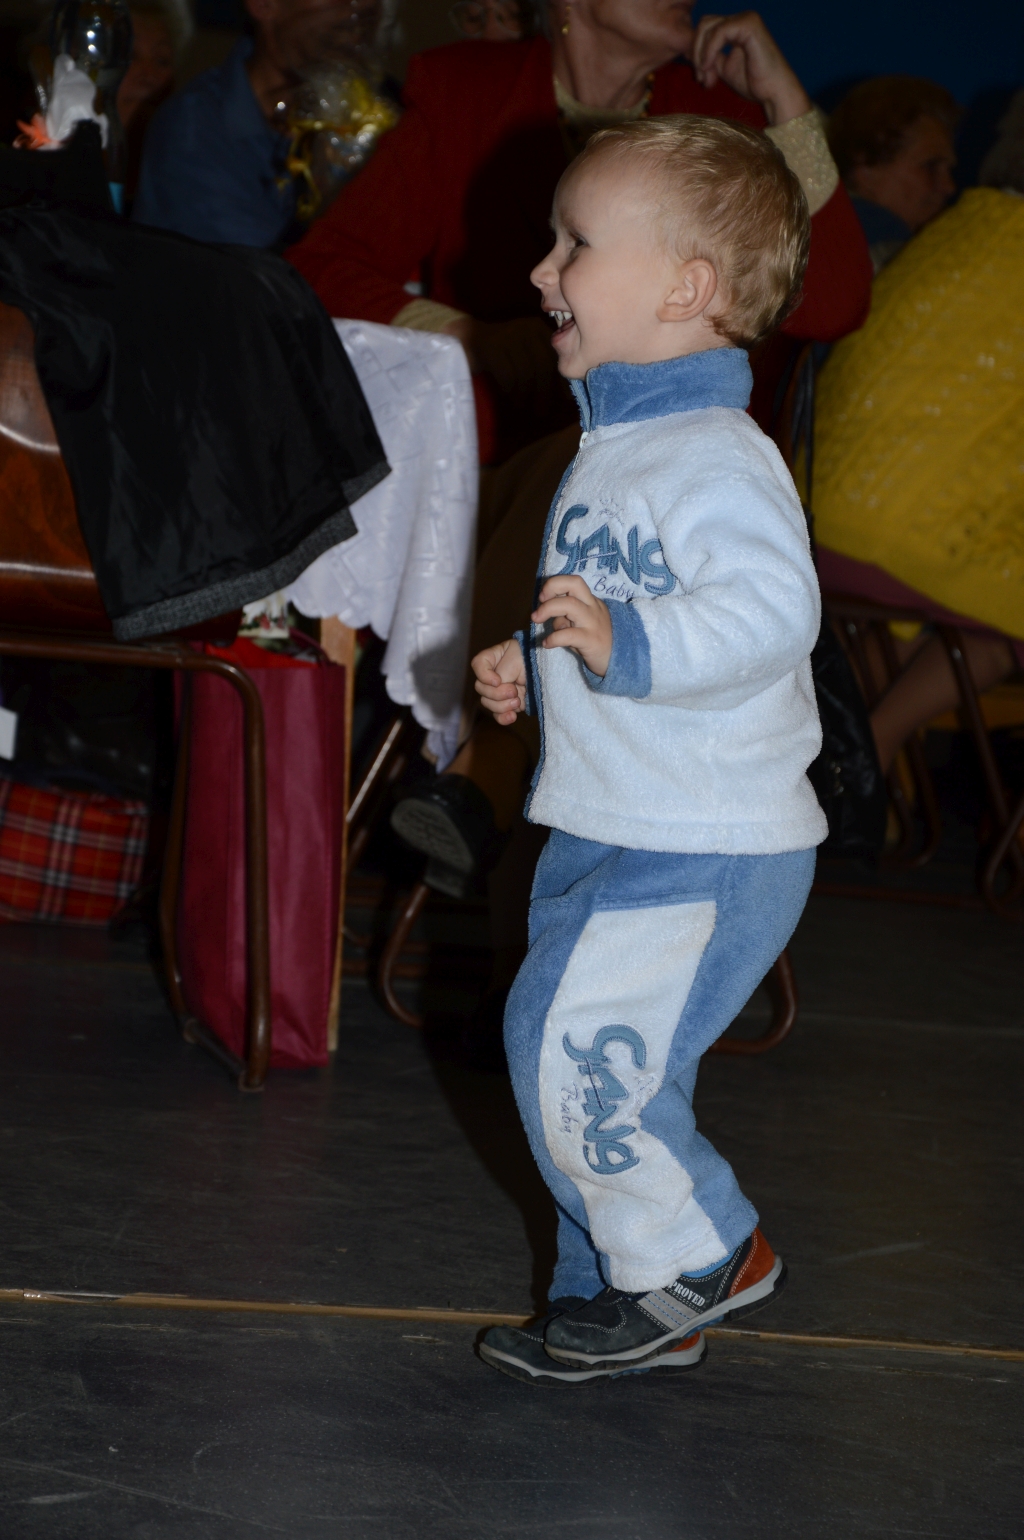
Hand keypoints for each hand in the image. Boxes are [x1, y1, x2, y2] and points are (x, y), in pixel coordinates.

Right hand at [444, 316, 560, 403]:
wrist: (461, 342)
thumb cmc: (498, 356)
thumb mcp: (524, 357)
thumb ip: (542, 368)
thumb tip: (565, 394)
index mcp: (538, 329)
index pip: (556, 357)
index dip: (561, 380)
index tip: (565, 400)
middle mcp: (526, 328)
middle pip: (543, 365)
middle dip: (544, 392)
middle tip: (541, 412)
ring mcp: (508, 335)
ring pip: (526, 372)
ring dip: (525, 395)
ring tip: (522, 407)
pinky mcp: (491, 346)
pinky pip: (508, 375)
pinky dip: (510, 391)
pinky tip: (509, 397)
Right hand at [472, 637, 527, 724]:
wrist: (550, 670)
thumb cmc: (534, 658)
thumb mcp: (517, 659)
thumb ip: (503, 673)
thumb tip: (498, 689)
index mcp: (492, 659)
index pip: (477, 664)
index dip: (484, 675)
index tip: (498, 680)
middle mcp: (492, 675)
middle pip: (481, 688)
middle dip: (497, 693)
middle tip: (514, 691)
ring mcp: (499, 691)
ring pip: (488, 703)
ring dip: (502, 705)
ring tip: (517, 700)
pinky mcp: (508, 704)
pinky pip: (498, 715)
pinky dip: (504, 718)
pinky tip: (513, 716)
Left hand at [532, 575, 612, 677]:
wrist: (620, 661)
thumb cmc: (595, 642)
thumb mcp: (582, 624)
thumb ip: (566, 617)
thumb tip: (545, 612)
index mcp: (591, 601)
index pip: (574, 582)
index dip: (555, 584)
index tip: (543, 596)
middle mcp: (593, 607)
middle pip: (575, 584)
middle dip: (552, 587)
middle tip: (539, 602)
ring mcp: (593, 623)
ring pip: (570, 605)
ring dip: (548, 609)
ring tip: (536, 619)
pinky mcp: (591, 641)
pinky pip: (568, 635)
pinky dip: (553, 638)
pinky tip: (546, 644)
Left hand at [688, 11, 809, 126]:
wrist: (774, 93)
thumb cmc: (754, 84)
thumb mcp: (724, 68)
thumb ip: (710, 57)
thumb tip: (689, 52)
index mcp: (737, 27)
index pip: (707, 29)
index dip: (697, 51)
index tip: (699, 76)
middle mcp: (742, 18)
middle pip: (705, 24)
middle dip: (697, 51)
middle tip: (700, 77)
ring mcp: (746, 19)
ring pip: (708, 26)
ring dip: (701, 53)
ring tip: (705, 76)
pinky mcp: (748, 25)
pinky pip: (718, 33)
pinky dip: (709, 51)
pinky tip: (709, 67)